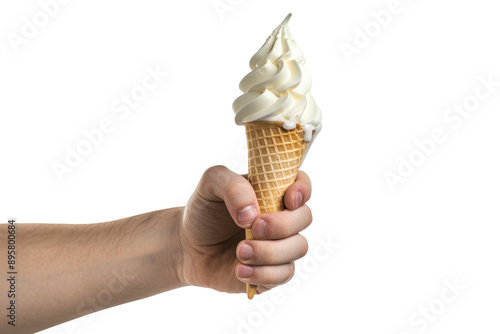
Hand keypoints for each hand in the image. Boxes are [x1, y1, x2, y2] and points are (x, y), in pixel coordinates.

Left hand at [179, 165, 312, 293]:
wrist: (187, 246)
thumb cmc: (204, 211)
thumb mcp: (210, 184)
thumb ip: (233, 186)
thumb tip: (251, 213)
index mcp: (273, 191)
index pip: (301, 185)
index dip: (302, 190)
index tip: (287, 200)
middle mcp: (282, 217)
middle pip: (305, 217)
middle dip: (282, 224)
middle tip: (254, 227)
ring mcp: (280, 245)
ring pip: (298, 247)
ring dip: (269, 251)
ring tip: (240, 252)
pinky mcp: (273, 271)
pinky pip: (284, 274)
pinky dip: (263, 273)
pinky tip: (239, 270)